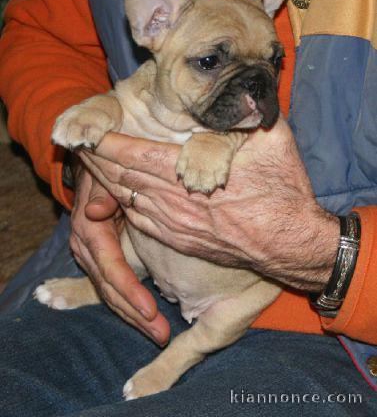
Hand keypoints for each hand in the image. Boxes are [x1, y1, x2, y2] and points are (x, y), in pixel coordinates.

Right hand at [69, 163, 169, 344]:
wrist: (92, 176)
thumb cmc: (106, 177)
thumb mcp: (106, 180)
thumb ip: (104, 196)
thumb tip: (96, 210)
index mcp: (90, 232)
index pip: (111, 268)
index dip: (130, 290)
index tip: (151, 311)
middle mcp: (86, 250)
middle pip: (110, 290)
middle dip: (135, 315)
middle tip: (161, 336)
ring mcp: (89, 259)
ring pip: (109, 295)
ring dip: (133, 316)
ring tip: (158, 334)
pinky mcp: (97, 262)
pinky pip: (111, 289)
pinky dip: (127, 305)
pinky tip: (144, 320)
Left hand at [79, 118, 338, 291]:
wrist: (290, 243)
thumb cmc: (282, 192)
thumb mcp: (269, 141)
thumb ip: (243, 114)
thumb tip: (234, 89)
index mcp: (187, 172)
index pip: (131, 154)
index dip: (105, 141)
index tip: (85, 130)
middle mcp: (172, 201)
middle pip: (120, 177)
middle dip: (96, 159)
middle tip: (77, 144)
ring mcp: (173, 224)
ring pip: (125, 200)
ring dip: (104, 182)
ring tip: (89, 166)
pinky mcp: (180, 240)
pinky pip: (139, 221)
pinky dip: (122, 205)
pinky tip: (115, 196)